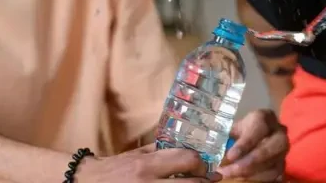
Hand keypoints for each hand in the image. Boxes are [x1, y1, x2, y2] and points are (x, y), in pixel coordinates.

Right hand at [75, 144, 221, 181]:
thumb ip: (158, 151)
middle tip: (212, 179)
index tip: (206, 166)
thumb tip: (185, 147)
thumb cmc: (113, 168)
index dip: (201, 164)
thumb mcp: (136, 155)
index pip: (186, 160)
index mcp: (147, 165)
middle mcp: (149, 182)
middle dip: (204, 182)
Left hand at [218, 109, 288, 180]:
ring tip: (231, 174)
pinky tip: (241, 178)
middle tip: (232, 170)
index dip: (245, 144)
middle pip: (273, 146)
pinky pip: (274, 173)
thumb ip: (225, 139)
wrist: (254, 137)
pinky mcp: (282, 163)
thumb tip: (213, 152)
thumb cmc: (241, 132)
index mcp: (265, 117)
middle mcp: (279, 132)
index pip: (259, 128)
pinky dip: (257, 178)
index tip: (230, 156)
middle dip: (252, 161)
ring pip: (274, 162)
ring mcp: (283, 149)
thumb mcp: (232, 130)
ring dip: (251, 172)